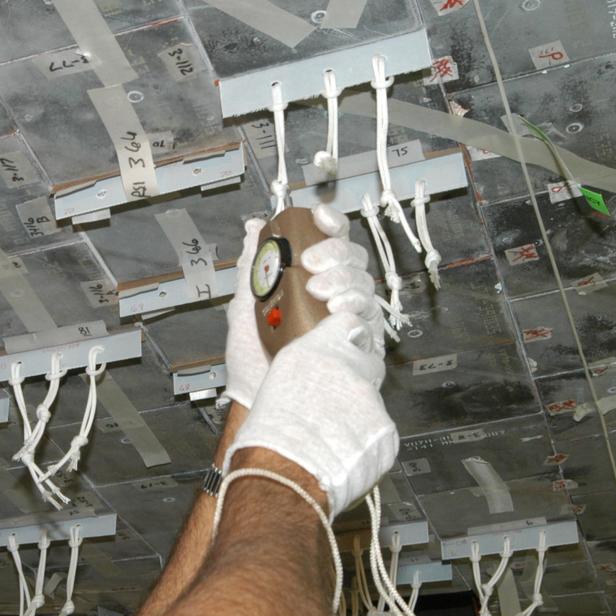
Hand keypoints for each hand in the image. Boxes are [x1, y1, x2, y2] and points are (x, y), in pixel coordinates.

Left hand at [220, 205, 365, 409]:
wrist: (258, 397)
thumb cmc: (252, 360)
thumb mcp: (245, 304)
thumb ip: (252, 264)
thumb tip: (252, 228)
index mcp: (312, 282)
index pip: (332, 243)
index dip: (330, 224)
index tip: (319, 218)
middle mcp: (334, 297)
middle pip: (353, 259)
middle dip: (335, 254)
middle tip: (312, 265)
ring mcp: (349, 320)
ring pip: (364, 284)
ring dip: (343, 281)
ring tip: (318, 293)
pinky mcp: (361, 346)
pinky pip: (370, 318)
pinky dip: (354, 309)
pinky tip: (337, 312)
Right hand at [224, 308, 397, 518]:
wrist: (286, 469)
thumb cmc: (271, 428)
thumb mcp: (280, 374)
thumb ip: (310, 359)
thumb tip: (324, 358)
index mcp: (320, 349)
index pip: (349, 322)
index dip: (349, 333)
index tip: (347, 342)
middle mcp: (350, 367)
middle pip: (368, 361)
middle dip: (358, 376)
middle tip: (336, 398)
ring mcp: (372, 400)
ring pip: (372, 400)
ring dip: (358, 413)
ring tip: (331, 433)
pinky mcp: (385, 431)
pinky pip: (380, 431)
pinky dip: (365, 440)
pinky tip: (342, 450)